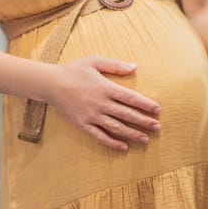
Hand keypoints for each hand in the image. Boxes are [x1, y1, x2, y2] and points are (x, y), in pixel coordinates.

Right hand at [46, 55, 160, 150]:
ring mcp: (92, 115)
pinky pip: (99, 136)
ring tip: (145, 139)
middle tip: (157, 127)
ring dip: (132, 134)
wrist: (49, 83)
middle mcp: (101, 103)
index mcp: (106, 88)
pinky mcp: (83, 124)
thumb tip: (135, 66)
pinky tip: (123, 147)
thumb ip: (115, 65)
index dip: (146, 104)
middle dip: (144, 122)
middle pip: (127, 114)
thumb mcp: (94, 61)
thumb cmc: (73, 70)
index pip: (131, 98)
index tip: (157, 110)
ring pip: (116, 127)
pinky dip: (112, 142)